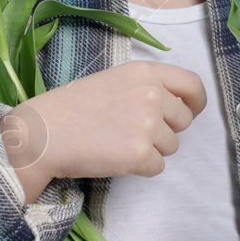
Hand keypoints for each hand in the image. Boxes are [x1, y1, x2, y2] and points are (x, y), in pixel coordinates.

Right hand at [0, 60, 205, 196]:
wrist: (43, 134)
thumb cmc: (73, 108)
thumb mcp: (114, 80)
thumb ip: (146, 88)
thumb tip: (176, 106)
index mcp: (145, 73)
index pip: (193, 85)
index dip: (196, 102)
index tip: (190, 111)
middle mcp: (152, 95)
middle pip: (184, 121)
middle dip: (165, 130)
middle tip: (132, 131)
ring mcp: (147, 125)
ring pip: (171, 146)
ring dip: (151, 149)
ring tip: (117, 142)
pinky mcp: (140, 154)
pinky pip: (158, 167)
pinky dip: (140, 168)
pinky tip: (115, 157)